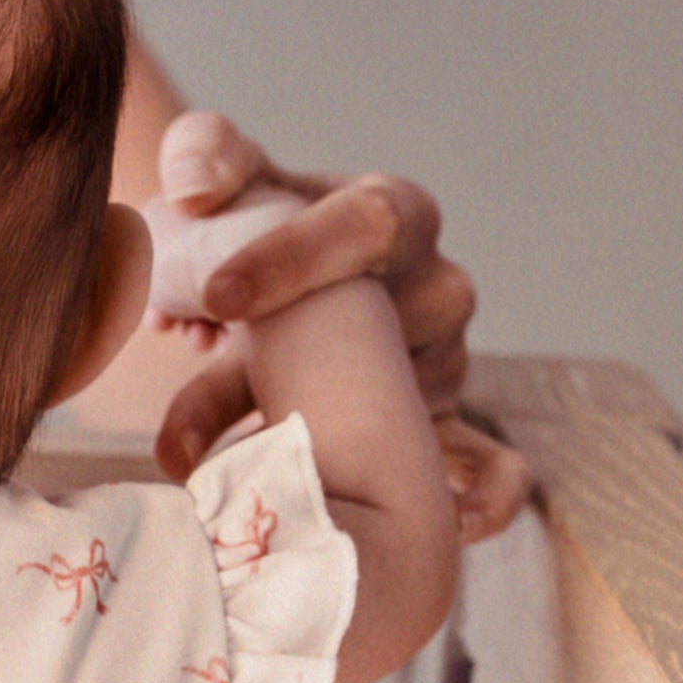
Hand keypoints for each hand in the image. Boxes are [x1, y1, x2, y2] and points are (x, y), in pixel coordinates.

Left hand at [148, 113, 529, 540]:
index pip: (369, 224)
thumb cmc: (240, 229)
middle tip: (192, 396)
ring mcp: (442, 366)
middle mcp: (434, 290)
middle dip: (289, 366)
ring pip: (396, 410)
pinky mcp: (436, 434)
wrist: (255, 297)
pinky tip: (441, 526)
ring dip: (302, 443)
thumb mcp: (218, 176)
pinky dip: (484, 496)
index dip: (295, 258)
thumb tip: (196, 183)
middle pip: (388, 330)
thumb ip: (205, 155)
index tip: (215, 293)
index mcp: (392, 215)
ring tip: (205, 462)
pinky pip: (490, 467)